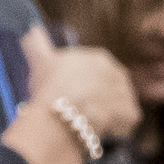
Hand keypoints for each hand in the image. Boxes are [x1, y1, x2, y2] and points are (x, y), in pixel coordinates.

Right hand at [0, 24, 141, 163]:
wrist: (63, 113)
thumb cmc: (51, 85)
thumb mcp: (39, 60)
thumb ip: (37, 44)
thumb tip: (32, 30)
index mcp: (99, 58)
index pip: (92, 72)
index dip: (78, 86)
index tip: (67, 97)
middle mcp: (118, 72)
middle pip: (105, 89)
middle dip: (92, 101)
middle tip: (74, 113)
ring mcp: (127, 94)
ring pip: (114, 107)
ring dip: (102, 116)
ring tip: (83, 125)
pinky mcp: (130, 116)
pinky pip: (122, 125)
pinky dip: (111, 131)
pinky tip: (95, 133)